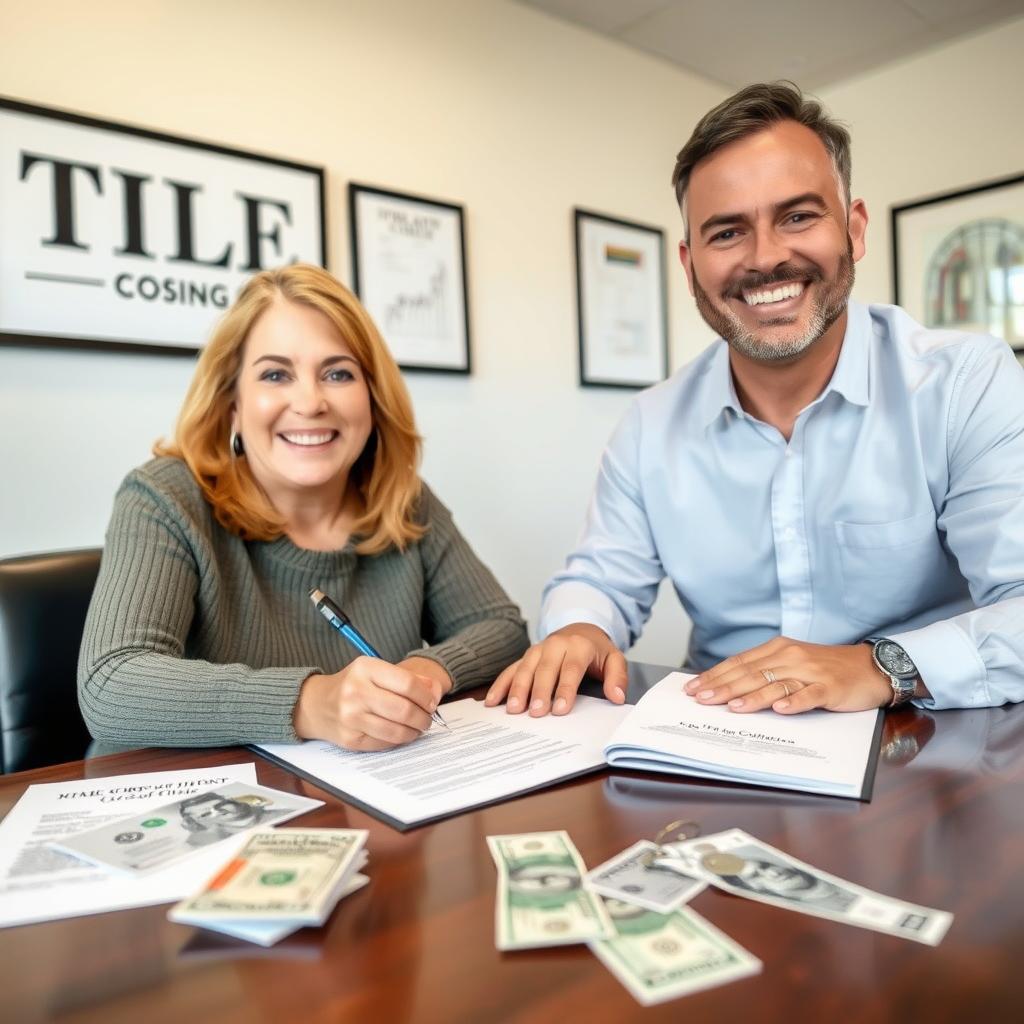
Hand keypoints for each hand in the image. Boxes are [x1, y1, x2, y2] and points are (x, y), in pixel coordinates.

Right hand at [294, 656, 443, 750]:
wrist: (316, 704)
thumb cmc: (353, 685)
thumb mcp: (376, 671)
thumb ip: (408, 678)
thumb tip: (435, 691)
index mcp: (365, 669)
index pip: (407, 684)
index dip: (426, 696)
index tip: (432, 702)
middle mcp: (355, 692)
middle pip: (404, 710)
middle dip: (423, 717)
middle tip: (427, 719)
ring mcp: (351, 717)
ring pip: (396, 731)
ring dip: (414, 732)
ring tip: (417, 727)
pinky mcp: (350, 739)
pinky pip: (385, 744)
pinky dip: (398, 740)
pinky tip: (400, 733)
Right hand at [485, 623, 627, 716]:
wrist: (580, 628)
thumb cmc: (596, 650)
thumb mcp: (614, 659)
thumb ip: (617, 677)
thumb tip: (617, 697)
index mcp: (578, 646)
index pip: (570, 669)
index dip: (564, 690)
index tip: (560, 710)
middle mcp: (555, 645)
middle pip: (545, 669)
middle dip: (539, 692)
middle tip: (535, 713)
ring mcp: (537, 649)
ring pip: (525, 668)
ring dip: (517, 689)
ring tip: (513, 710)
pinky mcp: (526, 656)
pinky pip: (511, 669)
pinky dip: (501, 684)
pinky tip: (492, 701)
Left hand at [684, 637, 891, 713]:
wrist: (869, 667)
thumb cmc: (825, 669)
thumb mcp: (790, 664)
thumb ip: (763, 672)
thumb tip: (728, 687)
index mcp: (777, 649)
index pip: (738, 663)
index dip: (714, 675)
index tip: (692, 688)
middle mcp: (790, 657)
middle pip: (750, 673)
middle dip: (723, 687)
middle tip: (700, 699)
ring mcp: (810, 672)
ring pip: (775, 684)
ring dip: (752, 697)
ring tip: (731, 707)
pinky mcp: (829, 687)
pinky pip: (809, 694)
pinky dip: (794, 702)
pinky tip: (780, 709)